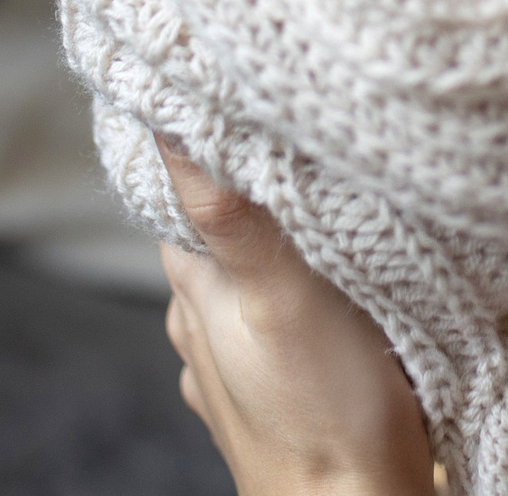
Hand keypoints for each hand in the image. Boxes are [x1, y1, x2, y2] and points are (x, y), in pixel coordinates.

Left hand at [157, 142, 435, 495]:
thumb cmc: (324, 412)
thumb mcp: (280, 296)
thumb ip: (230, 214)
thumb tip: (171, 122)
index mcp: (196, 290)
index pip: (180, 191)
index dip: (204, 141)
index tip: (236, 95)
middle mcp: (203, 326)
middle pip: (217, 232)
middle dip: (250, 188)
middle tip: (300, 141)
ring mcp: (239, 368)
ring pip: (250, 280)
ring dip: (278, 248)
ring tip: (328, 211)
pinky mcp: (281, 395)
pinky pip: (283, 326)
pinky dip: (302, 300)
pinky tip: (335, 298)